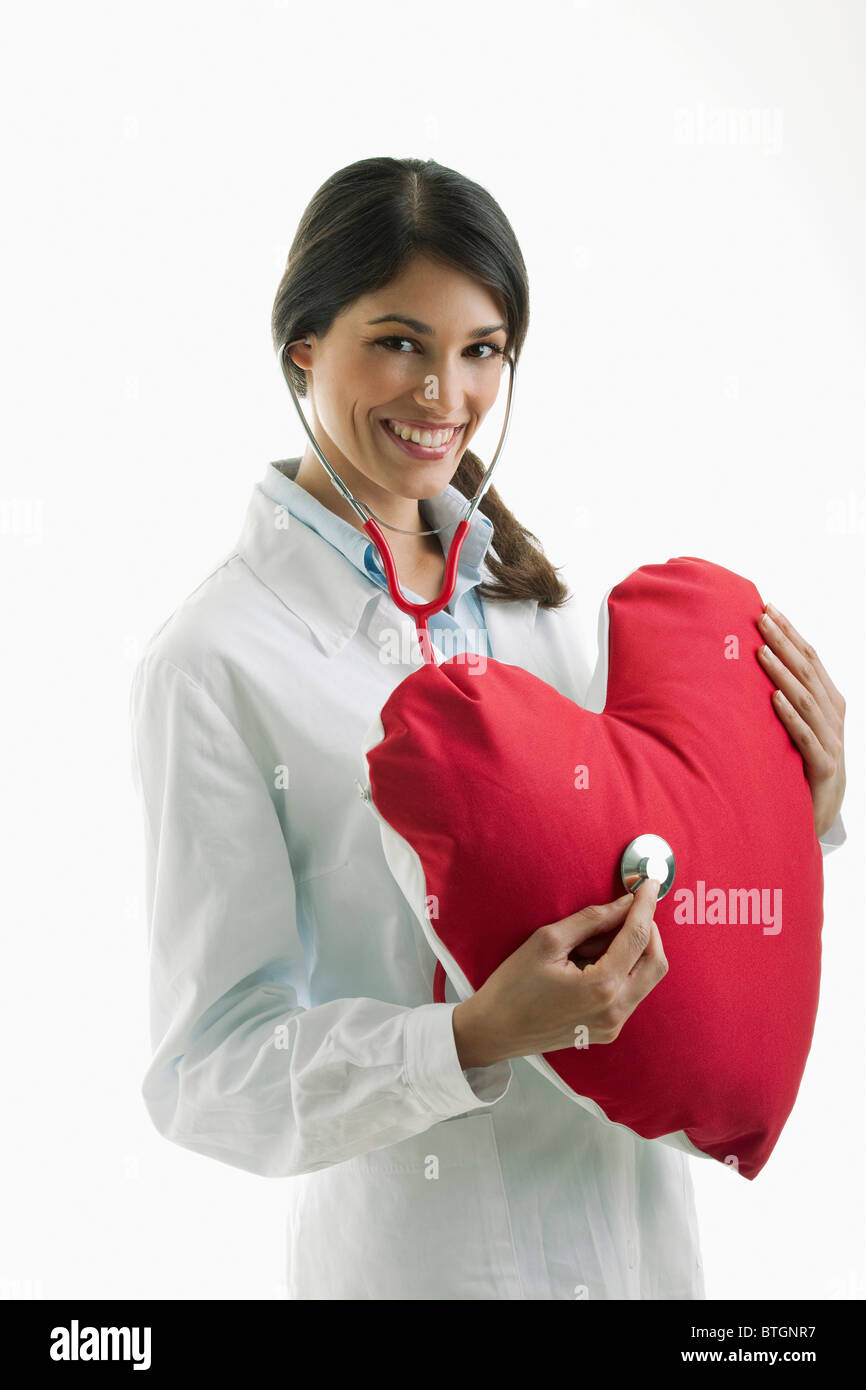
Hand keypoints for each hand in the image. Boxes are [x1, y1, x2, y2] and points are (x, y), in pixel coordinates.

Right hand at [452, 878, 665, 1064]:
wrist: (494, 1031)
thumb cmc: (512, 987)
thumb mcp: (547, 942)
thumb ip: (591, 920)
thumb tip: (623, 905)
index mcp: (601, 987)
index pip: (638, 938)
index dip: (645, 906)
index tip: (648, 884)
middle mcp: (615, 1010)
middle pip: (656, 962)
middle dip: (648, 930)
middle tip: (630, 908)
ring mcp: (613, 1025)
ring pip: (646, 979)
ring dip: (634, 951)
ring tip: (597, 940)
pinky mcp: (607, 1031)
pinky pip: (630, 993)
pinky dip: (623, 970)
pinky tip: (594, 961)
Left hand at [756, 601, 845, 838]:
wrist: (821, 810)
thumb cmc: (800, 762)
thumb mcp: (793, 724)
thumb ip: (780, 695)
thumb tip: (749, 660)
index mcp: (827, 700)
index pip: (809, 658)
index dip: (790, 632)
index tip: (767, 607)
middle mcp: (832, 715)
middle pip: (807, 671)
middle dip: (784, 642)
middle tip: (761, 618)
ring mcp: (830, 740)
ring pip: (806, 700)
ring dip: (783, 674)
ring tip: (761, 652)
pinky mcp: (823, 767)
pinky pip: (806, 738)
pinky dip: (790, 717)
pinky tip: (774, 700)